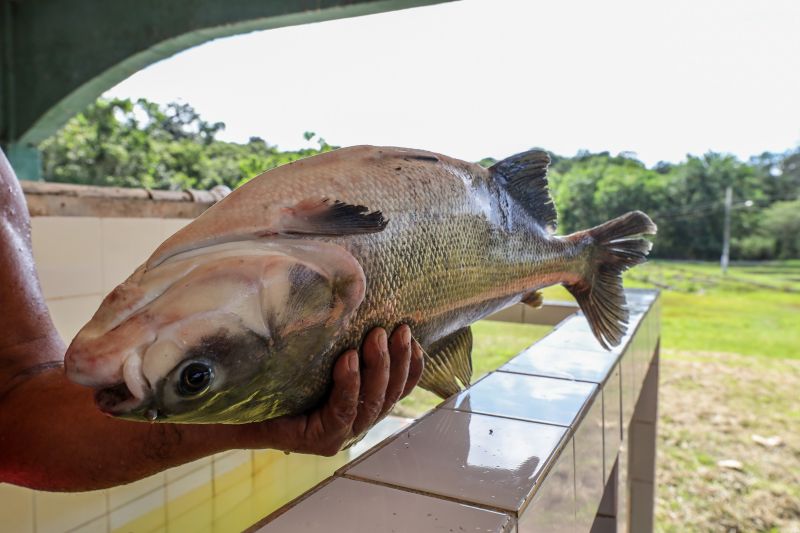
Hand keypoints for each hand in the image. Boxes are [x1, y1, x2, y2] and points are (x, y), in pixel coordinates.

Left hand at [238, 325, 423, 455]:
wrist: (233, 407)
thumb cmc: (273, 377)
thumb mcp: (313, 353)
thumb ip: (338, 338)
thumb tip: (354, 287)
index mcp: (360, 404)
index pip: (397, 388)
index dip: (412, 365)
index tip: (412, 336)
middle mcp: (355, 421)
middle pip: (389, 394)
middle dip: (397, 360)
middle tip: (396, 330)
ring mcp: (341, 435)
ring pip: (372, 403)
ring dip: (379, 368)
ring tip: (376, 337)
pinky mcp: (322, 442)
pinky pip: (343, 411)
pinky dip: (349, 384)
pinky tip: (348, 360)